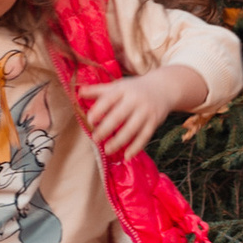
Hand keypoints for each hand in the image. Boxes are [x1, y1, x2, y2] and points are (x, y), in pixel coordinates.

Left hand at [80, 64, 205, 159]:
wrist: (163, 88)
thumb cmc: (134, 88)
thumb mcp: (118, 86)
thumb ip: (99, 90)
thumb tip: (78, 92)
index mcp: (123, 89)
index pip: (109, 99)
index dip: (98, 110)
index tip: (90, 120)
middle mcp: (135, 100)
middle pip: (119, 116)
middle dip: (106, 129)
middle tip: (95, 138)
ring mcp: (146, 111)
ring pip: (131, 129)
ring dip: (119, 141)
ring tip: (107, 150)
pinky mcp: (154, 122)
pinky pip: (144, 137)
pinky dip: (136, 147)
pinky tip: (127, 156)